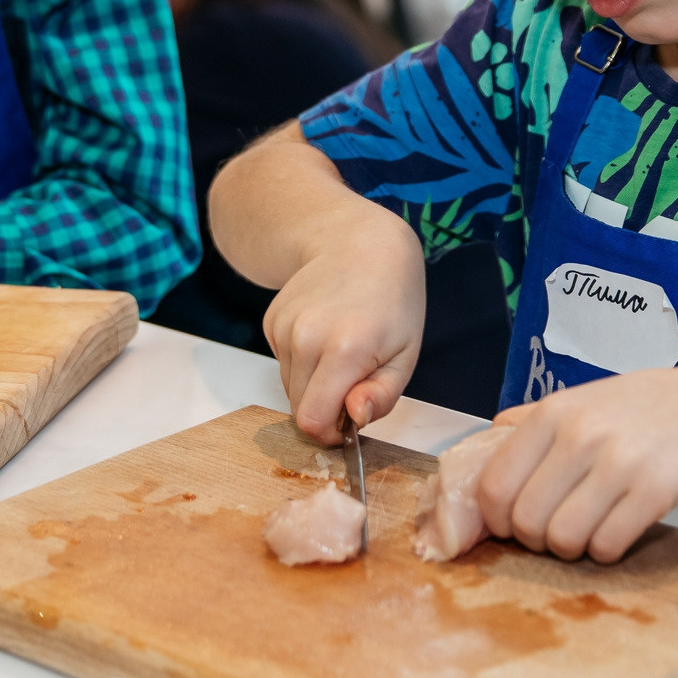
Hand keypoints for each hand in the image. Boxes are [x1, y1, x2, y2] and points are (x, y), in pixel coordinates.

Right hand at [261, 229, 425, 443]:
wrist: (360, 243)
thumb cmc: (393, 301)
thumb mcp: (407, 354)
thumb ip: (382, 396)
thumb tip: (353, 419)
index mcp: (344, 350)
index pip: (312, 421)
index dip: (330, 434)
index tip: (348, 423)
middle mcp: (306, 338)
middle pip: (298, 408)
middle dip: (325, 408)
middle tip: (354, 382)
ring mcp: (283, 327)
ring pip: (289, 387)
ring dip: (313, 384)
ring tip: (341, 352)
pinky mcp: (271, 321)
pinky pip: (283, 363)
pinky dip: (302, 362)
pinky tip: (324, 334)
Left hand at [479, 369, 677, 562]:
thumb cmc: (630, 411)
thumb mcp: (574, 400)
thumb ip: (524, 425)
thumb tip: (473, 460)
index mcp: (552, 413)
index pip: (495, 486)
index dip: (496, 519)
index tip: (511, 523)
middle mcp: (582, 435)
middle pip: (526, 521)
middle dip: (533, 539)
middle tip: (551, 531)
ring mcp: (620, 463)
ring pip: (564, 539)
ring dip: (569, 549)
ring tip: (582, 532)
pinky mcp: (656, 491)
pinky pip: (607, 546)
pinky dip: (604, 552)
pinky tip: (613, 533)